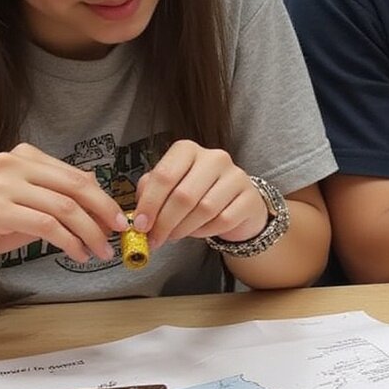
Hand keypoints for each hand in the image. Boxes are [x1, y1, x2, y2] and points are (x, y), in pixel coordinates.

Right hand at [0, 143, 127, 276]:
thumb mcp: (23, 207)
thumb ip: (54, 202)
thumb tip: (100, 211)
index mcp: (23, 156)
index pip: (76, 175)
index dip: (103, 198)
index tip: (119, 219)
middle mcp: (13, 163)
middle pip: (76, 187)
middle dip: (104, 212)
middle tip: (119, 234)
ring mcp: (2, 183)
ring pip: (65, 207)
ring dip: (90, 233)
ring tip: (100, 251)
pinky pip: (46, 225)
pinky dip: (69, 242)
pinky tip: (77, 254)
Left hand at [132, 140, 267, 244]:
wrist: (235, 203)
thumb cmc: (196, 193)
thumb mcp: (169, 187)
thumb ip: (150, 192)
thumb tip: (139, 214)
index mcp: (188, 150)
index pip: (164, 175)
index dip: (150, 203)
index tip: (140, 225)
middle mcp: (214, 158)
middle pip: (183, 195)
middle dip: (165, 222)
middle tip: (155, 239)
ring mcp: (236, 176)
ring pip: (204, 209)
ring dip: (183, 229)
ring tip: (174, 236)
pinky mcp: (249, 197)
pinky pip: (223, 220)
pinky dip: (205, 231)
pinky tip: (198, 231)